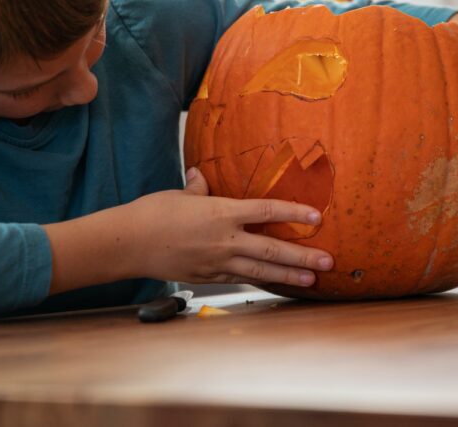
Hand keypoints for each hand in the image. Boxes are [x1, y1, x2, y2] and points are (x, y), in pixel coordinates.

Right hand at [124, 168, 334, 286]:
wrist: (128, 244)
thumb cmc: (151, 214)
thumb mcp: (180, 195)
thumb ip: (198, 188)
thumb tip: (202, 176)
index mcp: (221, 212)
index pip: (266, 210)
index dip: (294, 212)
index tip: (316, 216)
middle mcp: (225, 240)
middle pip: (273, 249)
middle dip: (304, 256)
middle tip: (329, 261)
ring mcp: (218, 262)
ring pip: (262, 269)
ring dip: (290, 275)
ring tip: (312, 278)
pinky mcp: (208, 277)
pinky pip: (241, 277)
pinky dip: (261, 279)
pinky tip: (275, 282)